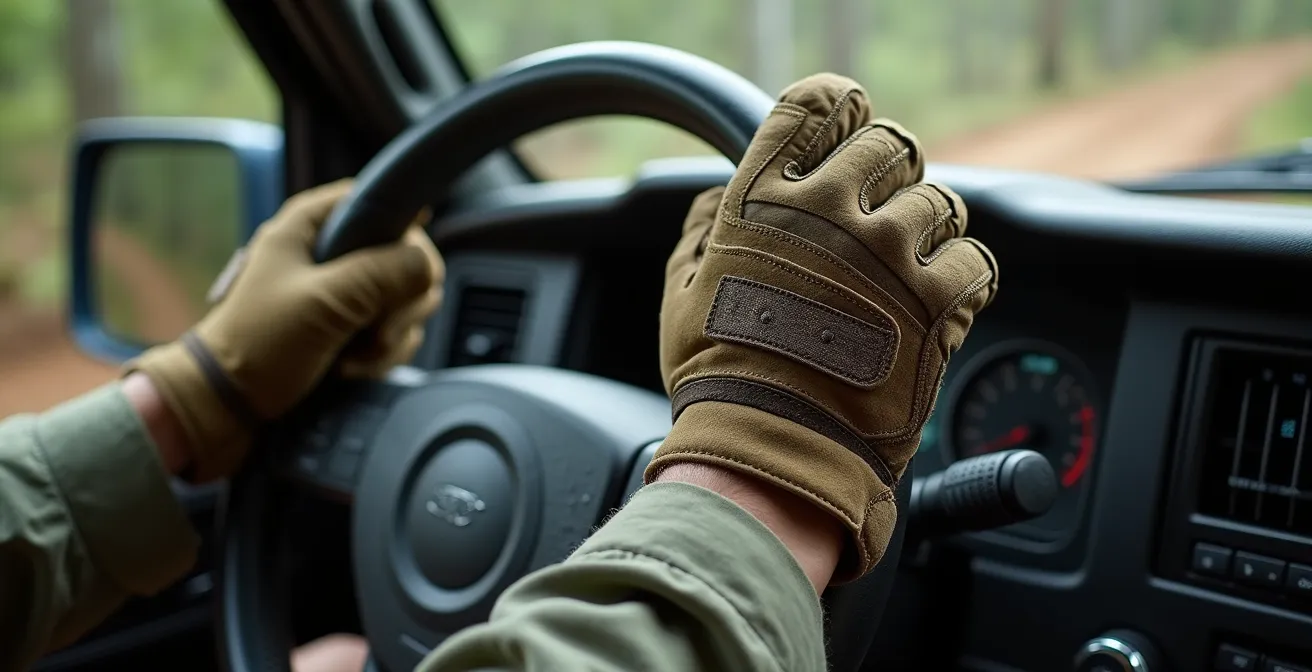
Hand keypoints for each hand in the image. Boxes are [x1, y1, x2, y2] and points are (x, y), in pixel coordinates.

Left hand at [129, 180, 442, 480]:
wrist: (228, 404)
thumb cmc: (259, 344)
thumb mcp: (322, 302)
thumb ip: (380, 274)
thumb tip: (427, 264)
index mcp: (311, 225)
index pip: (378, 200)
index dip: (403, 230)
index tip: (408, 270)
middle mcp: (331, 252)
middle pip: (405, 255)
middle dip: (402, 301)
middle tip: (377, 330)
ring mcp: (344, 292)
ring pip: (406, 298)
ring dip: (391, 336)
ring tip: (355, 357)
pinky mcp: (353, 327)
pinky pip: (395, 331)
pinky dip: (383, 354)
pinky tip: (353, 367)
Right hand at [648, 74, 997, 580]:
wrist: (770, 450)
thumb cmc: (720, 380)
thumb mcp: (680, 295)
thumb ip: (701, 232)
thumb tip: (716, 198)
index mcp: (760, 198)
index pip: (816, 104)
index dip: (841, 108)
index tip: (849, 126)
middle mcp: (826, 210)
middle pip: (891, 144)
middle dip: (892, 175)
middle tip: (881, 217)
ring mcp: (885, 252)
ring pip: (942, 201)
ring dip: (929, 233)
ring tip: (903, 279)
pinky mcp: (935, 299)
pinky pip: (976, 260)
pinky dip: (964, 281)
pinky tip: (935, 306)